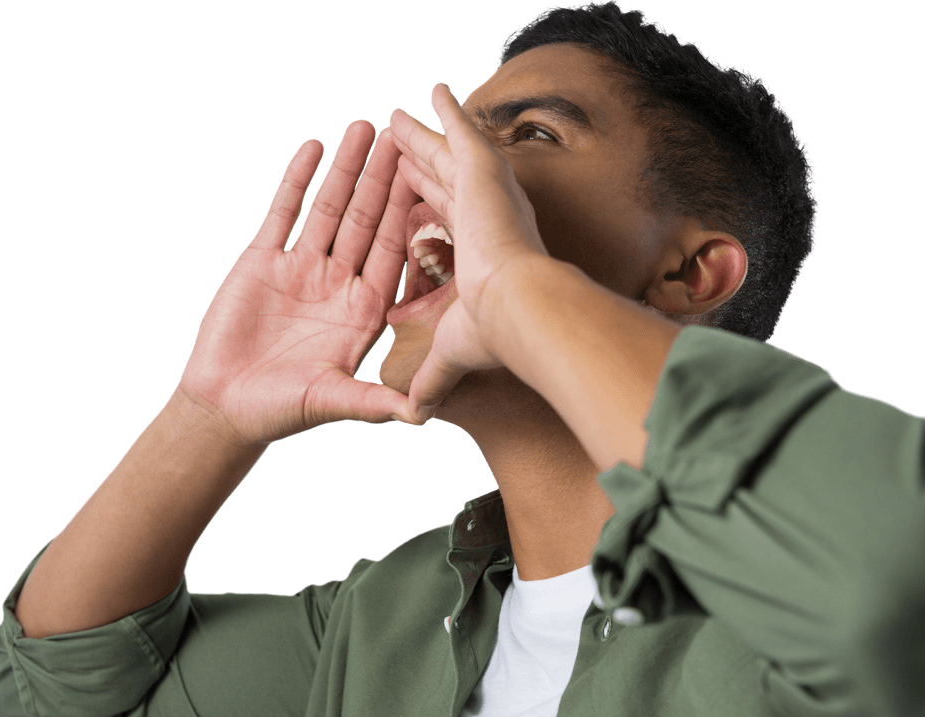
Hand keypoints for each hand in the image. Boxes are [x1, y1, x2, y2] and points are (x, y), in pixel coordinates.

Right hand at [177, 120, 423, 444]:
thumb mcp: (332, 400)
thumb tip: (417, 417)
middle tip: (406, 138)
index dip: (410, 218)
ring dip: (347, 170)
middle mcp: (339, 284)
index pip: (393, 254)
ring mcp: (302, 269)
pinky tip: (313, 148)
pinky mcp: (263, 260)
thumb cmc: (281, 410)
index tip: (431, 184)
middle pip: (367, 222)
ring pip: (329, 209)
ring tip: (365, 128)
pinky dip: (297, 181)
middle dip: (385, 181)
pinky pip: (283, 213)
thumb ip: (372, 401)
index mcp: (364, 311)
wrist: (224, 406)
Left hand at [388, 82, 550, 422]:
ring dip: (426, 136)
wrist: (524, 312)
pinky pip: (461, 133)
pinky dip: (450, 112)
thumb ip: (428, 379)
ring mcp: (484, 195)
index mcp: (471, 257)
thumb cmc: (498, 337)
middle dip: (420, 165)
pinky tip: (434, 90)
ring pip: (447, 158)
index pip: (436, 226)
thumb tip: (413, 418)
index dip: (420, 209)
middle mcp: (479, 222)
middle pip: (440, 187)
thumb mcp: (449, 356)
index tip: (407, 194)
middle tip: (399, 144)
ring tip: (401, 115)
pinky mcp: (485, 172)